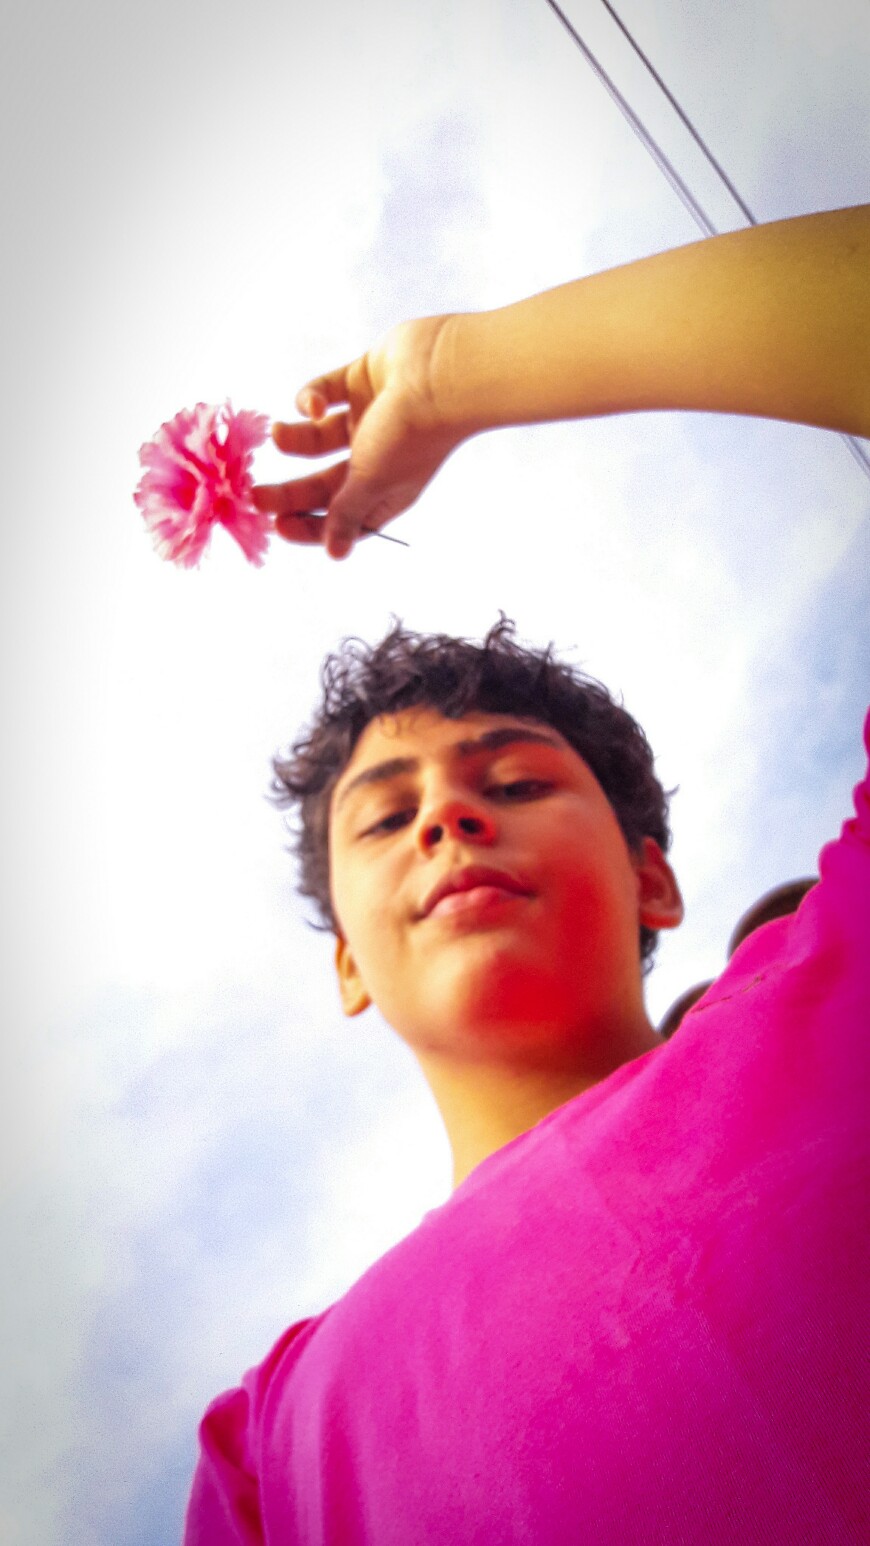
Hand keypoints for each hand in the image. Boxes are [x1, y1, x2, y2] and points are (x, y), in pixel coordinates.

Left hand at [254, 315, 465, 559]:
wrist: (443, 373)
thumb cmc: (411, 435)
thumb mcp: (372, 482)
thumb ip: (345, 515)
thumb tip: (335, 554)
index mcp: (385, 491)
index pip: (342, 519)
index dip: (310, 526)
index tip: (278, 526)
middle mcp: (376, 458)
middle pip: (323, 483)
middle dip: (290, 491)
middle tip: (255, 495)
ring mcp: (368, 419)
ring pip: (317, 438)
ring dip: (294, 439)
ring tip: (278, 435)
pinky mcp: (360, 381)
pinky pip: (324, 394)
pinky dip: (310, 399)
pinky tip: (312, 404)